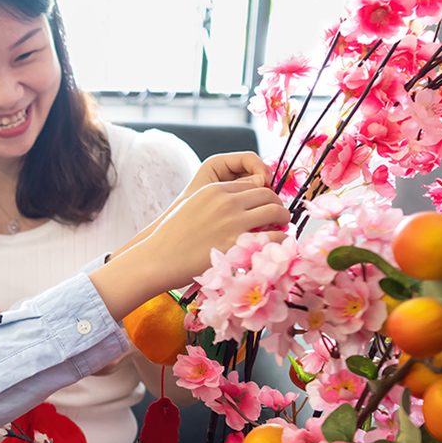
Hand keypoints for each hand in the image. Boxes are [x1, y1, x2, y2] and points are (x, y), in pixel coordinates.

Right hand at [138, 151, 272, 239]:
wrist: (158, 258)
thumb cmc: (172, 237)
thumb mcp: (191, 207)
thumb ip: (215, 202)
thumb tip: (240, 206)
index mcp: (214, 189)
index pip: (251, 184)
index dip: (262, 195)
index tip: (265, 206)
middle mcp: (226, 201)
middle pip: (267, 194)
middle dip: (276, 204)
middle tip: (278, 217)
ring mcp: (233, 222)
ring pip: (275, 210)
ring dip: (283, 218)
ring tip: (282, 228)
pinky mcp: (238, 244)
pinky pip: (274, 236)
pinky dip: (281, 239)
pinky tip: (279, 244)